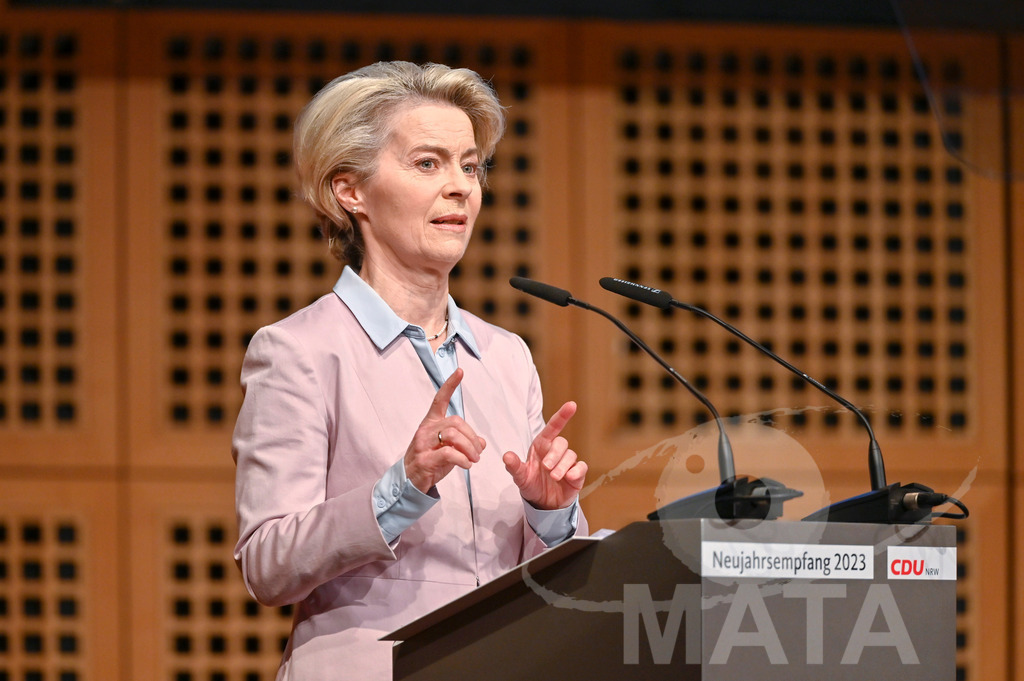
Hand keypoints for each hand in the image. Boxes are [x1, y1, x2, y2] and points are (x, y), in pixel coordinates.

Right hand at [404, 368, 485, 492]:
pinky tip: (467, 465)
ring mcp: (423, 444)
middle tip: (478, 452)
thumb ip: (464, 442)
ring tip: (474, 459)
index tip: (460, 372)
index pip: (440, 399)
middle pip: (456, 422)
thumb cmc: (430, 462)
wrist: (410, 481)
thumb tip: (481, 442)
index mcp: (431, 423)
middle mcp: (426, 430)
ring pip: (453, 435)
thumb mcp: (448, 449)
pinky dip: (463, 459)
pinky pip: (449, 453)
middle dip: (472, 437)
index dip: (450, 385)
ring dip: (470, 448)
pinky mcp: (425, 459)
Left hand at [503, 401, 587, 509]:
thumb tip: (506, 456)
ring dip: (562, 466)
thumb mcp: (520, 477)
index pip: (553, 427)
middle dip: (555, 454)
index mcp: (542, 446)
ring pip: (571, 455)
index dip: (562, 415)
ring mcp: (567, 462)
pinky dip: (576, 471)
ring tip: (554, 477)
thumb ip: (514, 466)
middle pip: (561, 443)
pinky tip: (569, 477)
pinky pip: (581, 467)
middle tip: (547, 468)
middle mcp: (555, 451)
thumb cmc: (531, 483)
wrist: (543, 503)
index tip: (571, 405)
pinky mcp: (577, 473)